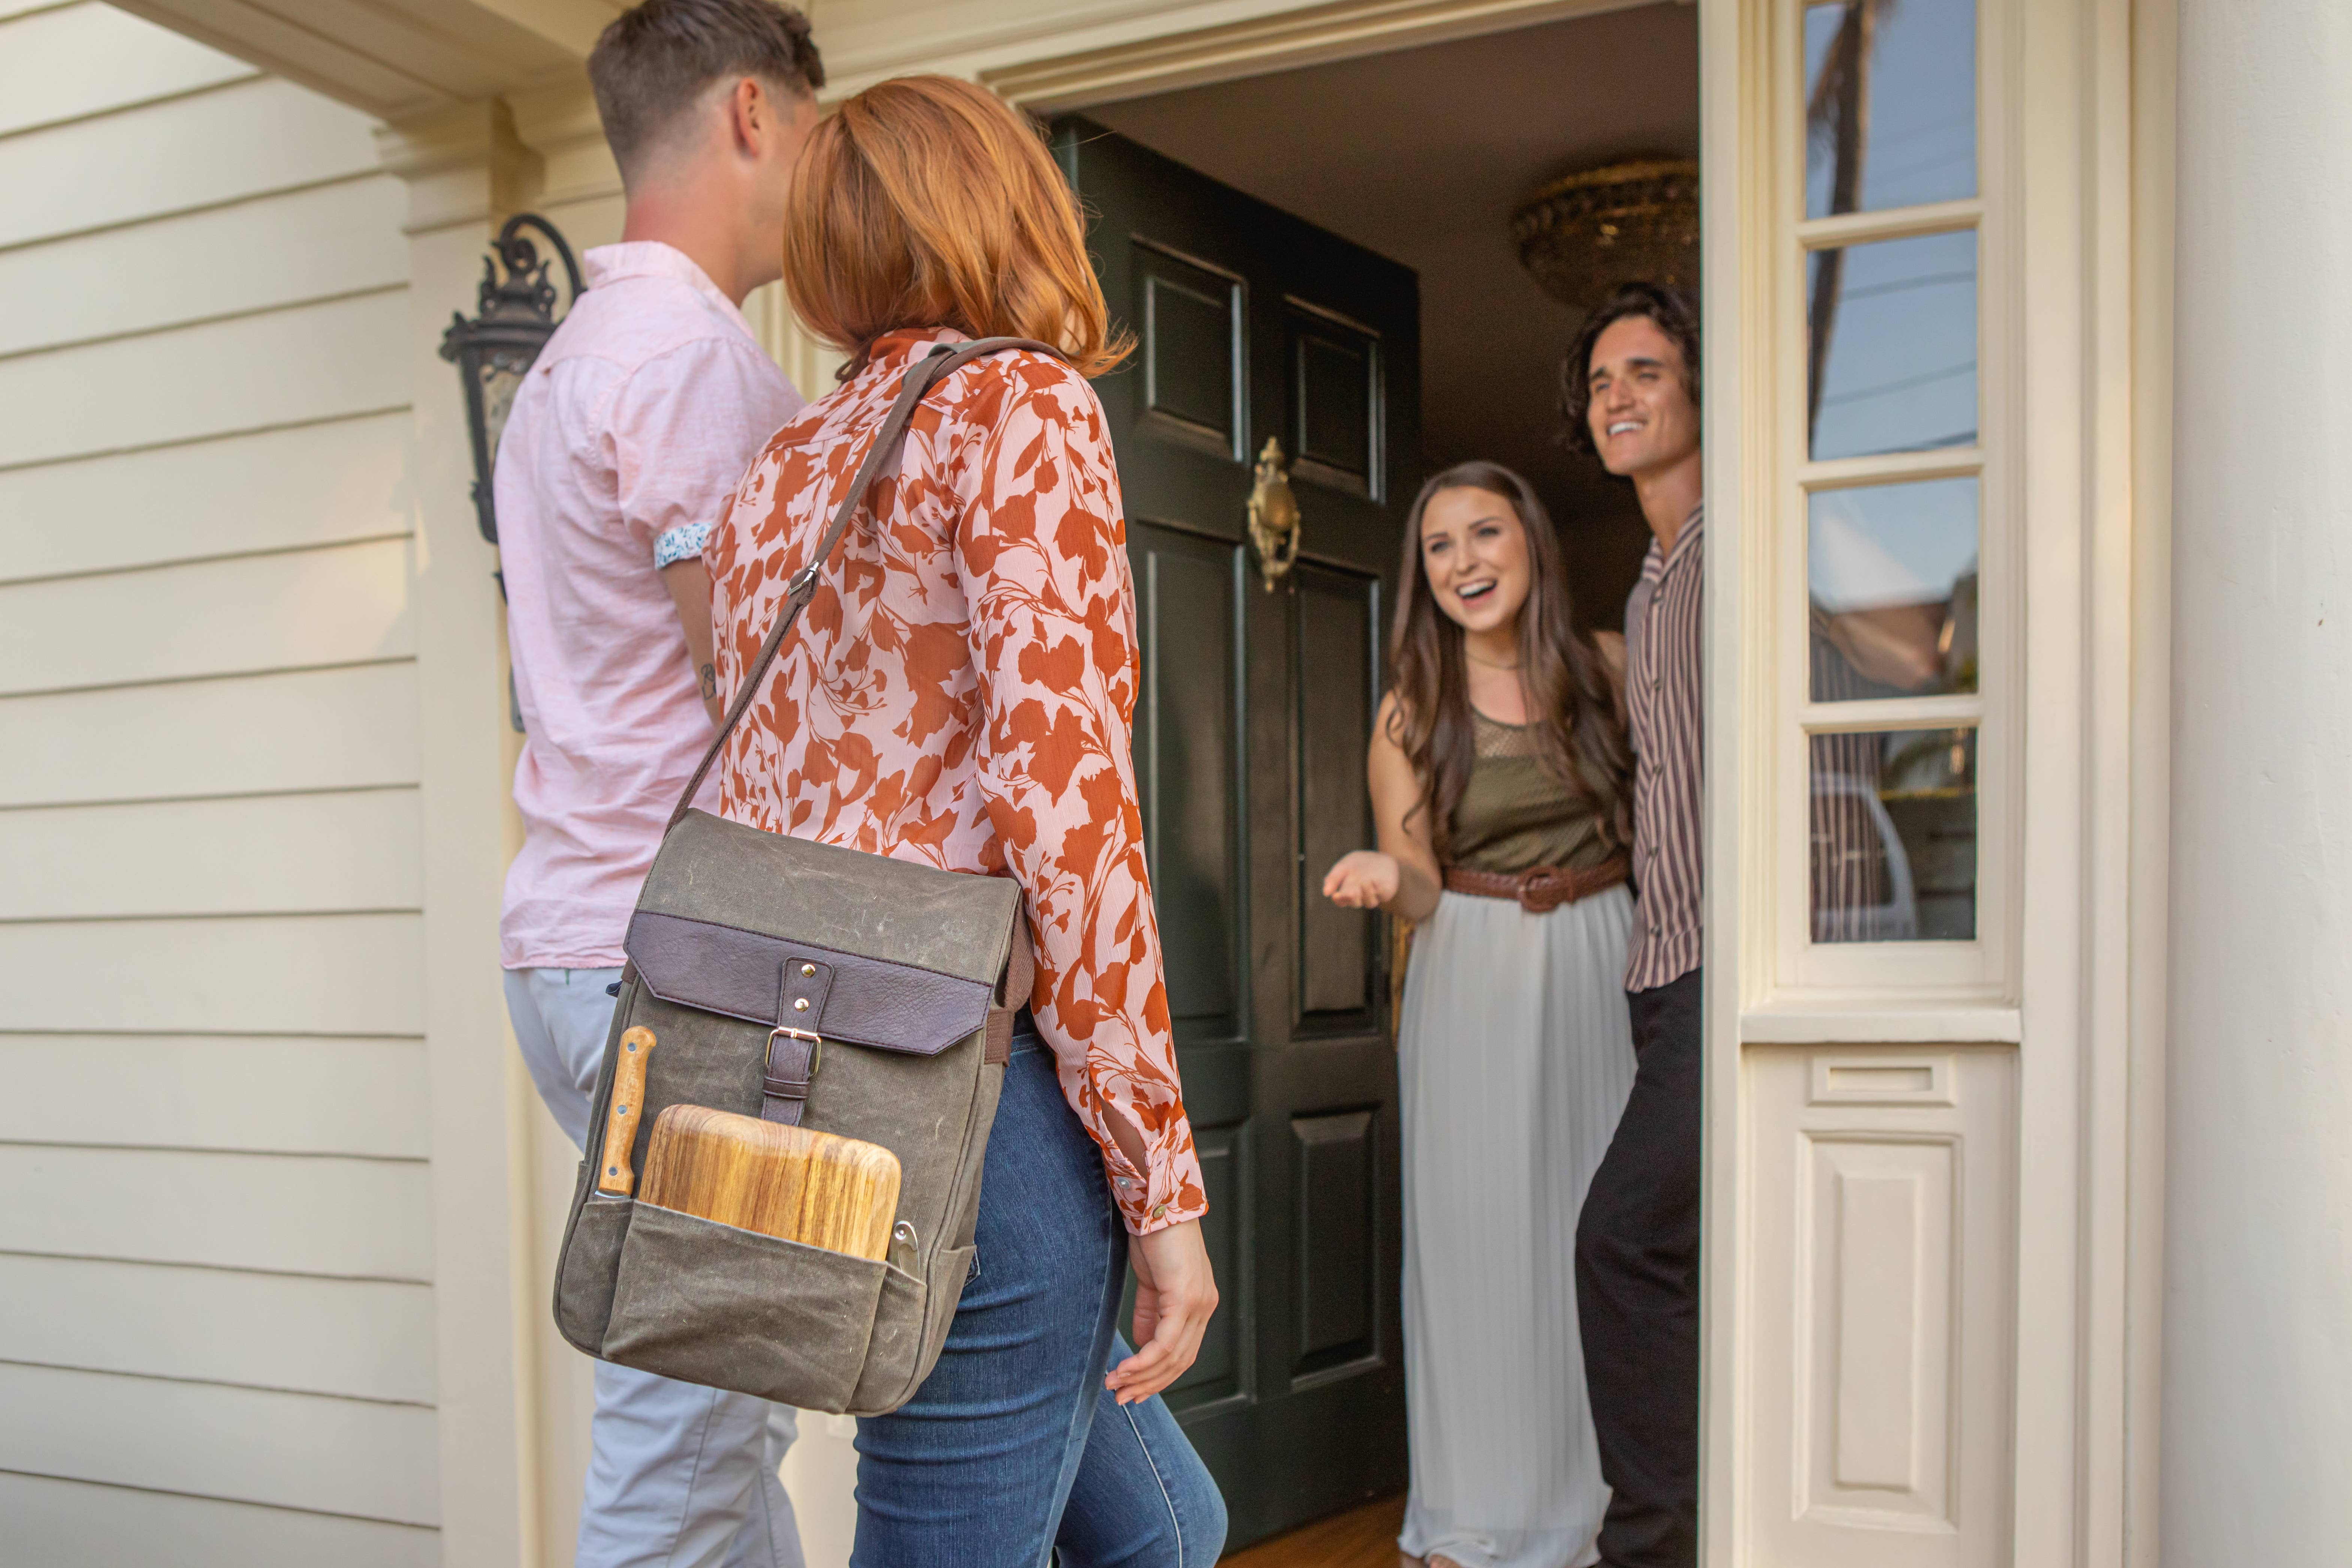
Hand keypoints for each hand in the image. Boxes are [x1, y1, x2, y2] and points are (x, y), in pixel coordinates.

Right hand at [1108, 1219, 1217, 1404]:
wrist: (1158, 1205)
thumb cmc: (1154, 1238)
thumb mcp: (1151, 1283)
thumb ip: (1149, 1314)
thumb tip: (1141, 1344)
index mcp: (1199, 1305)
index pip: (1183, 1354)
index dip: (1159, 1377)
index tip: (1134, 1391)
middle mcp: (1204, 1307)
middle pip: (1180, 1362)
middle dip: (1149, 1385)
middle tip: (1122, 1398)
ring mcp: (1198, 1304)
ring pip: (1173, 1357)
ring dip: (1142, 1377)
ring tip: (1115, 1386)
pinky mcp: (1185, 1298)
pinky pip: (1165, 1342)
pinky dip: (1144, 1361)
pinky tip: (1125, 1369)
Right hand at [1322, 850, 1399, 909]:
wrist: (1379, 858)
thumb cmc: (1359, 864)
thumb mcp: (1343, 866)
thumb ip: (1334, 878)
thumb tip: (1326, 893)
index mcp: (1347, 892)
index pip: (1341, 901)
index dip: (1339, 900)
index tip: (1335, 895)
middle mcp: (1360, 897)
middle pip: (1354, 903)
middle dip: (1352, 898)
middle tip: (1351, 892)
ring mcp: (1373, 897)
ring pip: (1369, 902)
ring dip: (1366, 892)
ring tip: (1365, 881)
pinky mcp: (1385, 893)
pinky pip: (1381, 895)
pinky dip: (1378, 890)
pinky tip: (1375, 881)